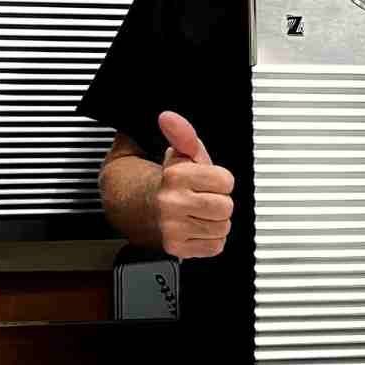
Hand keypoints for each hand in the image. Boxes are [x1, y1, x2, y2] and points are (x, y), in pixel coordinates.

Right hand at [156, 110, 234, 259]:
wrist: (138, 206)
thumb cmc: (168, 182)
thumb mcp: (180, 154)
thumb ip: (183, 135)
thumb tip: (169, 117)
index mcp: (176, 176)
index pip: (226, 181)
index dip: (220, 180)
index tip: (206, 180)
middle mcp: (172, 203)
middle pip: (226, 206)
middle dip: (218, 201)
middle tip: (202, 198)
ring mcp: (173, 228)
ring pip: (222, 228)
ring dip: (215, 221)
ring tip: (198, 212)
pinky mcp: (177, 248)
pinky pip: (215, 246)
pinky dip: (210, 239)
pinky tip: (196, 227)